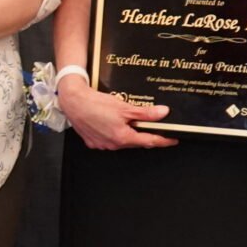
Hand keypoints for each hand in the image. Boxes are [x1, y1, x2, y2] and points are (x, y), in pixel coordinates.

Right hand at [57, 72, 174, 150]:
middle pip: (135, 141)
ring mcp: (102, 145)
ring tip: (129, 121)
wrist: (73, 101)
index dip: (163, 141)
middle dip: (144, 135)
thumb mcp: (124, 107)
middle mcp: (113, 144)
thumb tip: (162, 113)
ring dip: (128, 134)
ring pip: (121, 141)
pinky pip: (108, 140)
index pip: (149, 141)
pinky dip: (114, 133)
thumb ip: (145, 113)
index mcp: (123, 137)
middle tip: (153, 127)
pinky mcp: (92, 142)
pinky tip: (112, 124)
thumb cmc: (95, 103)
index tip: (173, 140)